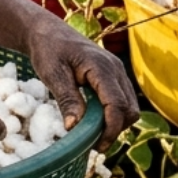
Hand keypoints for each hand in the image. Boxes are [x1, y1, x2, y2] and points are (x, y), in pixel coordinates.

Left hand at [25, 20, 138, 148]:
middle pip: (129, 110)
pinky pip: (123, 101)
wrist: (48, 31)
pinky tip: (94, 121)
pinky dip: (113, 115)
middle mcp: (116, 69)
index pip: (117, 105)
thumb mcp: (52, 74)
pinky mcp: (114, 76)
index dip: (110, 129)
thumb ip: (67, 99)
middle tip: (92, 144)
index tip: (96, 147)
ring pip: (129, 107)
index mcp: (102, 67)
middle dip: (114, 130)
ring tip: (91, 135)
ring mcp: (117, 72)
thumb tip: (74, 128)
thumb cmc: (48, 49)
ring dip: (115, 124)